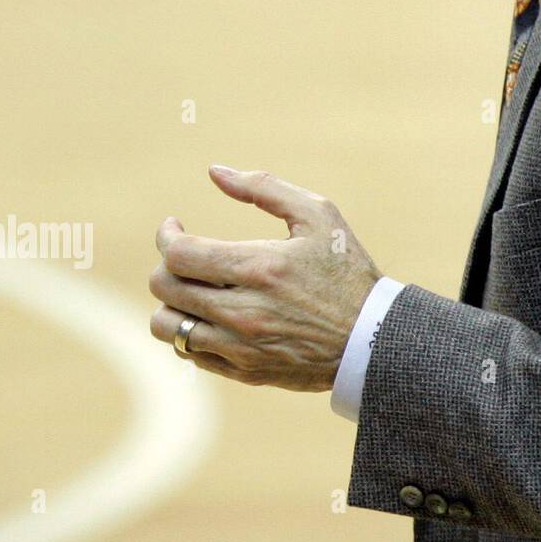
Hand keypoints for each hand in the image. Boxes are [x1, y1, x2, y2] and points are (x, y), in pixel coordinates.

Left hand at [149, 166, 382, 391]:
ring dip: (171, 302)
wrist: (375, 338)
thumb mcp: (319, 215)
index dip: (167, 236)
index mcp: (260, 267)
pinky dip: (190, 330)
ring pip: (167, 327)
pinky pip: (189, 353)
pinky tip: (212, 314)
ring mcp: (240, 346)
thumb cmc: (347, 270)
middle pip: (165, 288)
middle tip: (187, 255)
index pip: (179, 254)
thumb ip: (265, 188)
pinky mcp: (243, 370)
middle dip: (168, 264)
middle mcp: (244, 311)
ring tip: (194, 287)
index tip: (174, 226)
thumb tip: (215, 171)